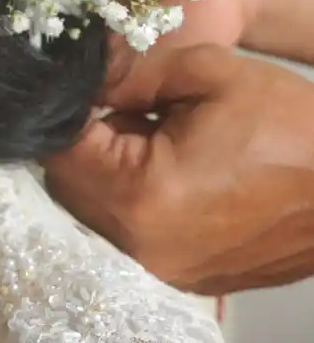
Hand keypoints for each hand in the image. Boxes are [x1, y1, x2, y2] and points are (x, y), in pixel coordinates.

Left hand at [44, 44, 313, 294]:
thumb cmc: (293, 129)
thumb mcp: (211, 74)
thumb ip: (133, 74)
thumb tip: (87, 78)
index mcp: (141, 194)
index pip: (61, 150)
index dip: (70, 112)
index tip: (94, 89)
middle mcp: (143, 245)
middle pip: (70, 186)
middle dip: (88, 143)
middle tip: (130, 112)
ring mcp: (166, 269)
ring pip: (98, 212)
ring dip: (111, 173)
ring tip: (158, 140)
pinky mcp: (186, 277)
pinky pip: (133, 234)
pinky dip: (140, 201)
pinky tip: (178, 173)